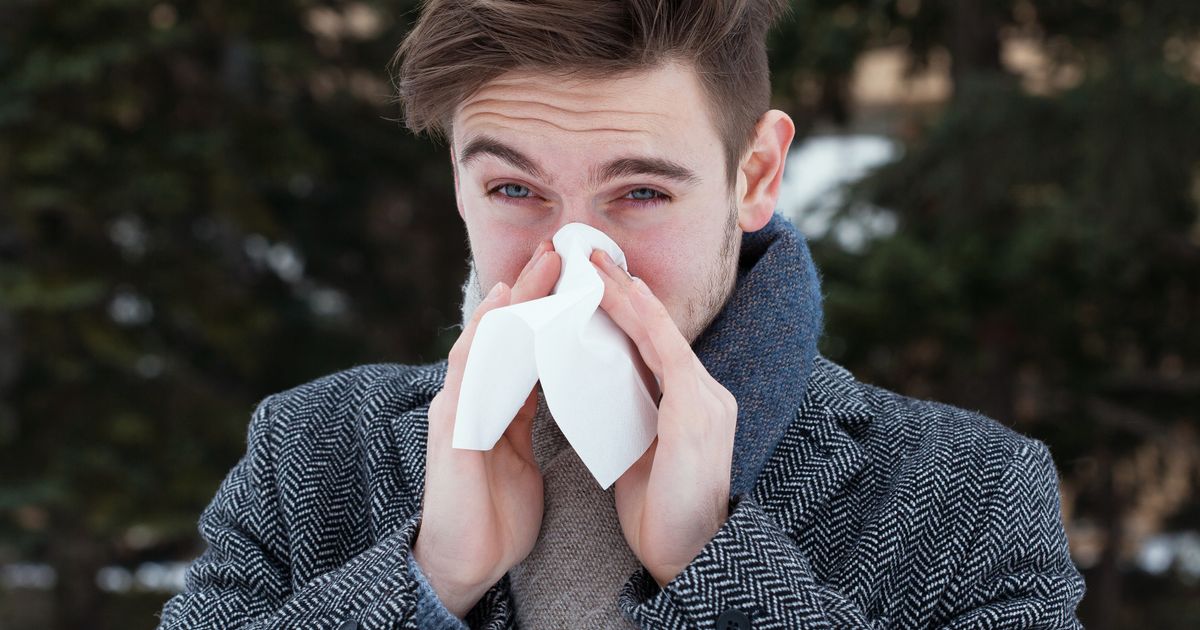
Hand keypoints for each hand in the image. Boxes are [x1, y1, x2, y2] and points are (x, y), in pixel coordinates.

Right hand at [414, 241, 560, 616]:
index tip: (577, 273)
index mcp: (498, 403)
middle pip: (506, 330)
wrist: (467, 562)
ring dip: (513, 299)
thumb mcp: (524, 453)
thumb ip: (531, 414)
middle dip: (533, 287)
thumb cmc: (497, 511)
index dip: (549, 307)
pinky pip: (469, 369)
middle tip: (561, 246)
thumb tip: (557, 383)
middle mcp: (476, 395)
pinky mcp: (452, 424)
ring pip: (487, 339)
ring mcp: (459, 406)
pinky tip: (500, 308)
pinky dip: (485, 335)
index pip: (526, 344)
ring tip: (539, 262)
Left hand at [590, 249, 737, 587]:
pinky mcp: (695, 410)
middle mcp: (705, 393)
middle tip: (589, 252)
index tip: (594, 280)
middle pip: (657, 327)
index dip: (624, 309)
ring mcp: (705, 398)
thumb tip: (591, 385)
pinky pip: (663, 350)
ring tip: (594, 261)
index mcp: (690, 404)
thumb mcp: (638, 452)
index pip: (652, 344)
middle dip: (623, 287)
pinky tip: (618, 293)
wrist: (689, 556)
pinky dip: (639, 318)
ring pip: (659, 330)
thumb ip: (627, 415)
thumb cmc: (659, 513)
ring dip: (626, 291)